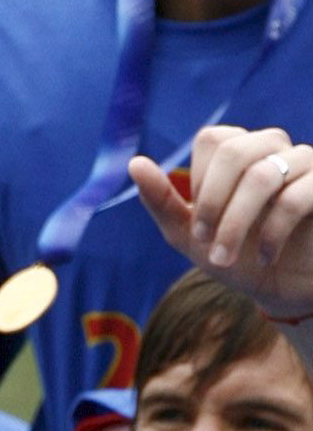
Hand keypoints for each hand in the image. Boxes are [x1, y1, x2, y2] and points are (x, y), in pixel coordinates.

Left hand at [132, 124, 312, 321]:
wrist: (282, 291)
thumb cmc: (237, 256)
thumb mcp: (190, 234)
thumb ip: (162, 200)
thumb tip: (134, 163)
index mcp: (242, 152)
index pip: (213, 139)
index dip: (199, 182)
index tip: (199, 223)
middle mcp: (275, 149)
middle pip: (235, 150)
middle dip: (212, 202)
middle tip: (205, 241)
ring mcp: (306, 165)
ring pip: (263, 174)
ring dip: (236, 223)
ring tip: (227, 258)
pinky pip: (296, 197)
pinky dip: (271, 232)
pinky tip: (264, 257)